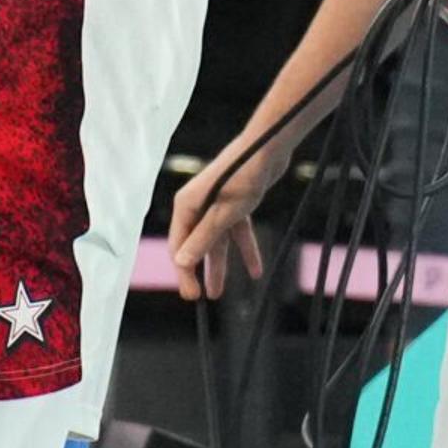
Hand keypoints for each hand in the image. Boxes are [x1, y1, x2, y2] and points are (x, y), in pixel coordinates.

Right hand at [169, 133, 284, 296]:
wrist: (267, 149)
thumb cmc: (242, 177)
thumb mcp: (223, 214)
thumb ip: (203, 239)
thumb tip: (182, 262)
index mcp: (186, 206)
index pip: (179, 246)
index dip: (184, 272)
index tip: (192, 296)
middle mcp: (197, 205)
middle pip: (194, 245)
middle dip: (197, 272)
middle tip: (199, 297)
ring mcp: (215, 204)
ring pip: (215, 241)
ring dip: (219, 266)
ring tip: (218, 293)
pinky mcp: (233, 203)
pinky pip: (235, 232)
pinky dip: (244, 249)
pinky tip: (255, 271)